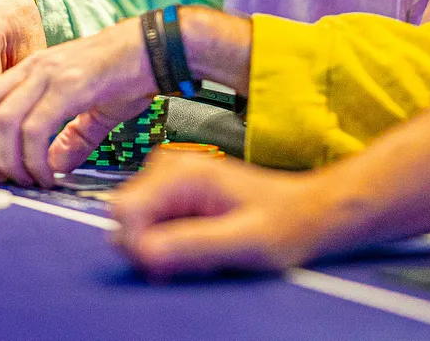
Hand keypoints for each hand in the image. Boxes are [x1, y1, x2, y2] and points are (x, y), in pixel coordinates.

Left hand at [0, 17, 152, 187]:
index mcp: (30, 70)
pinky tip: (49, 175)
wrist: (158, 48)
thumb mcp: (92, 108)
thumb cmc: (128, 75)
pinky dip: (35, 159)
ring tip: (26, 181)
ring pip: (4, 121)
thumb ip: (72, 137)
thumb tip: (56, 166)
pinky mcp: (71, 86)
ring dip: (8, 160)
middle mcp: (33, 68)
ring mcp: (50, 75)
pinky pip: (36, 128)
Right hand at [111, 154, 336, 278]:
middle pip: (125, 219)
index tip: (172, 262)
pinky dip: (172, 245)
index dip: (141, 245)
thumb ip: (193, 246)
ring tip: (206, 248)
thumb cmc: (285, 223)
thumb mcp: (244, 243)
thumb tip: (144, 251)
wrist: (306, 212)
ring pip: (136, 227)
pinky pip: (152, 228)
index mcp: (184, 172)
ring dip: (165, 249)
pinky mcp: (173, 193)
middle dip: (155, 248)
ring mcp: (170, 178)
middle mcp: (170, 167)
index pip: (123, 210)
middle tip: (200, 256)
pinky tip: (204, 242)